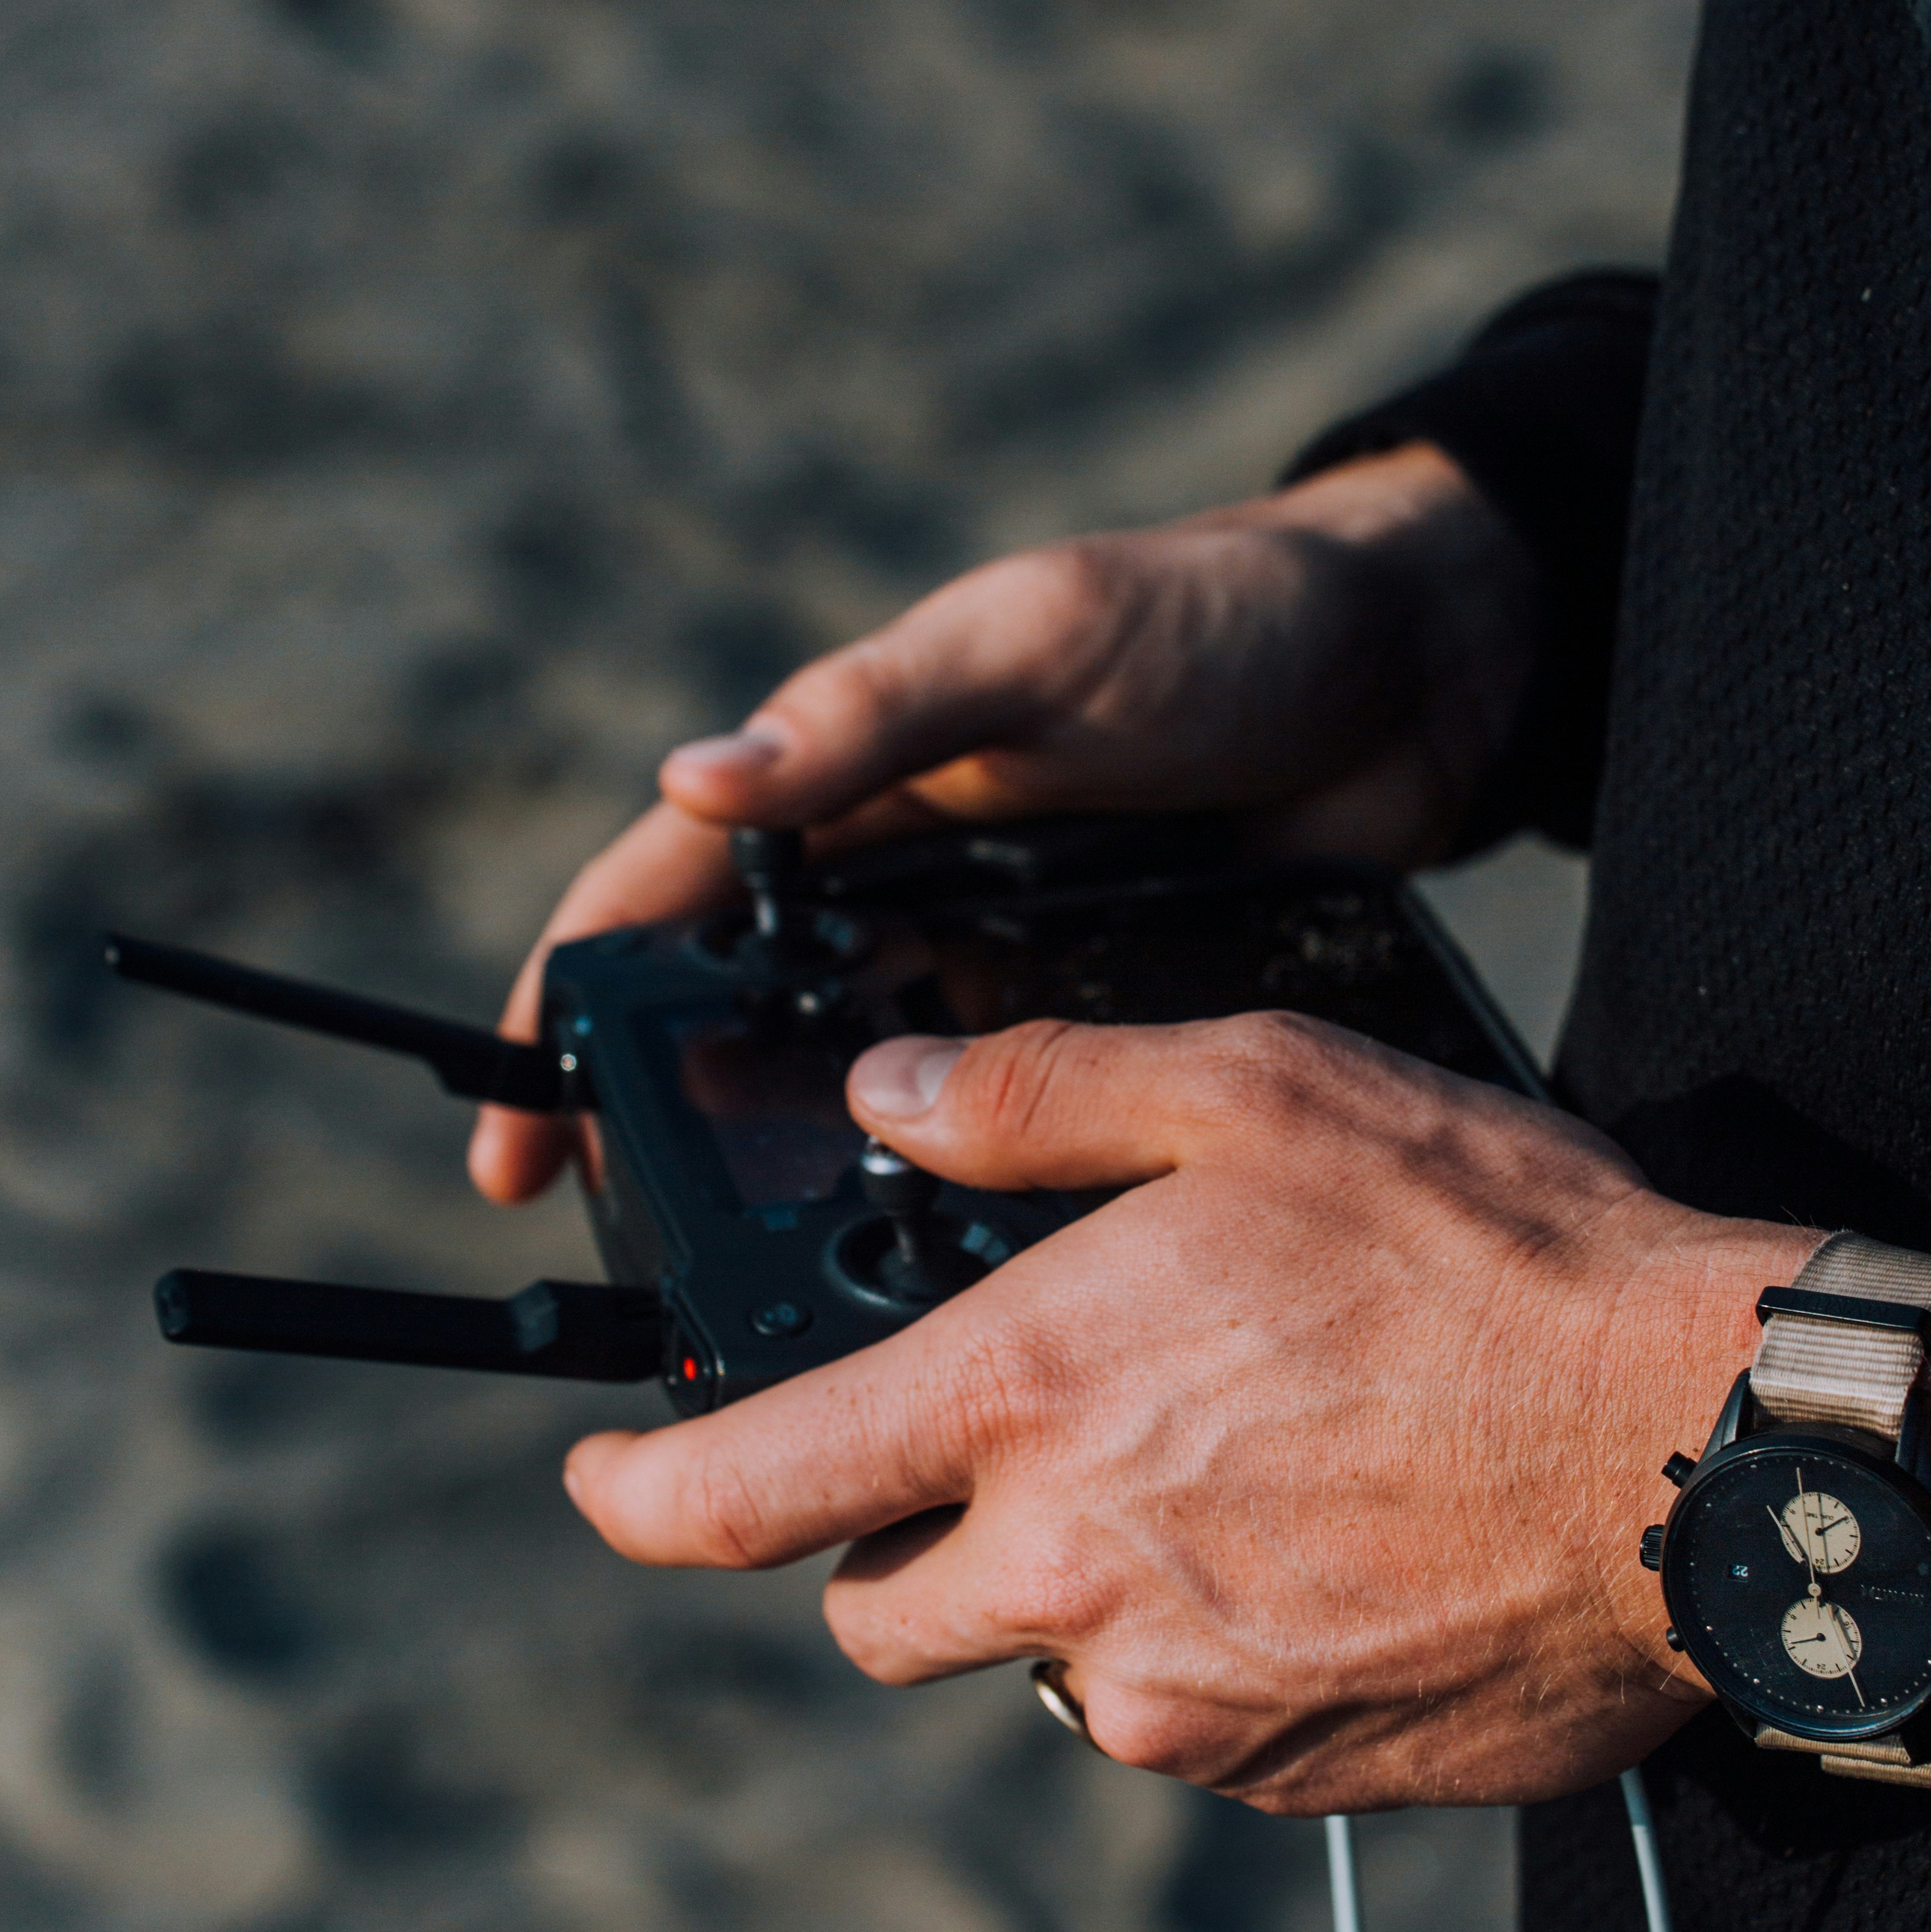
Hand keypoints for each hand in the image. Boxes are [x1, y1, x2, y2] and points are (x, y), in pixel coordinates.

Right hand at [470, 443, 1537, 1204]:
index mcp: (843, 781)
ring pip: (858, 1105)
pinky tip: (959, 1288)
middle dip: (677, 1144)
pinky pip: (1002, 1136)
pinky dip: (965, 1204)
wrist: (1415, 674)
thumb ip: (876, 711)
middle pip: (739, 1034)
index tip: (515, 1147)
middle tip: (642, 1274)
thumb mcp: (1034, 644)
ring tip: (785, 1315)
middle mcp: (893, 887)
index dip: (569, 1022)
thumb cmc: (1209, 616)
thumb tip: (697, 777)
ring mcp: (988, 966)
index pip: (659, 906)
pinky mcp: (1088, 1030)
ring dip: (814, 1198)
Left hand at [563, 1012, 1801, 1810]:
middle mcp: (1073, 1572)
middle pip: (877, 1610)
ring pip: (1041, 1665)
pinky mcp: (1283, 1770)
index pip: (747, 1493)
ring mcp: (1178, 1696)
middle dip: (896, 1539)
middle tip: (1014, 1445)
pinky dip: (1201, 1647)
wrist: (1704, 1456)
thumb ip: (1036, 1098)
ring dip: (1076, 1586)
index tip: (606, 1483)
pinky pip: (1179, 1721)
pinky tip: (1318, 1544)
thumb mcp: (1256, 1098)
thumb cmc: (1495, 1252)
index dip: (639, 1495)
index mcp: (1031, 1399)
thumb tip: (886, 1101)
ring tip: (1230, 1470)